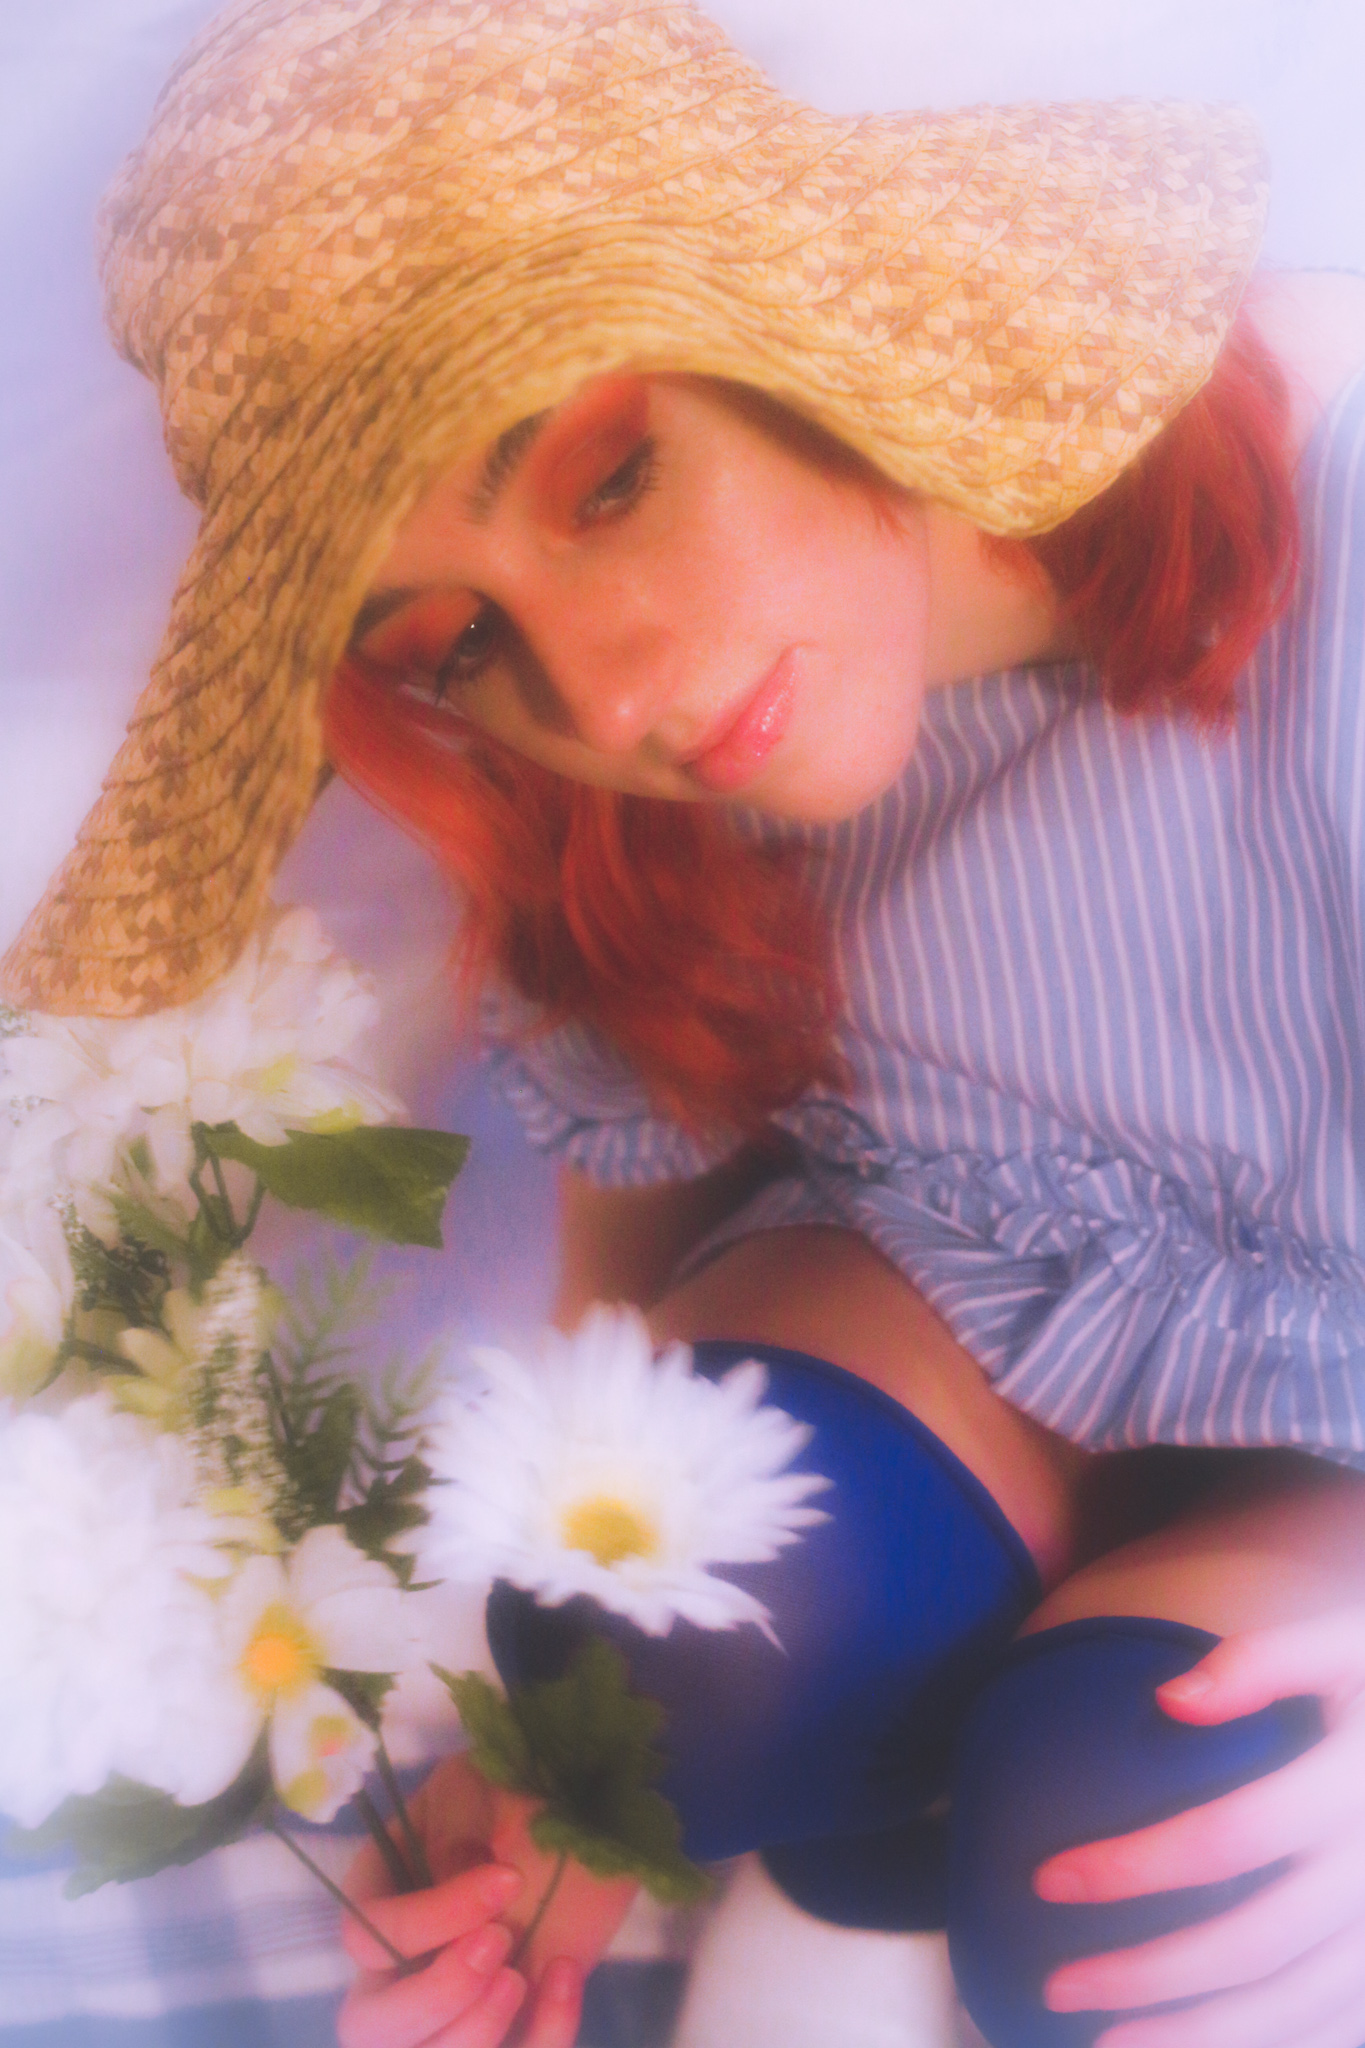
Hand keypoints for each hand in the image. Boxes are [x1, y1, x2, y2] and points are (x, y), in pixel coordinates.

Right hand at [338, 1751, 637, 2047]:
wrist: (582, 1826)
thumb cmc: (516, 1796)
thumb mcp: (478, 1785)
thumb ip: (454, 1823)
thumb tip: (449, 1876)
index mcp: (379, 1899)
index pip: (366, 1936)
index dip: (427, 1921)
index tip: (505, 1880)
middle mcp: (398, 1967)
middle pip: (368, 2025)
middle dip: (435, 1994)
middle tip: (500, 1941)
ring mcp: (448, 2008)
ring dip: (474, 2030)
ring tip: (521, 1975)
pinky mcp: (505, 2027)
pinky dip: (542, 2036)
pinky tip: (566, 1977)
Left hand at [1032, 1607, 1364, 2047]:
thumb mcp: (1347, 1646)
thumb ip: (1264, 1660)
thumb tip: (1169, 1697)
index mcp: (1352, 1787)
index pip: (1227, 1839)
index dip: (1135, 1865)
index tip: (1046, 1880)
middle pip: (1253, 1943)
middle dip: (1148, 1973)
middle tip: (1054, 1986)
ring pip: (1294, 2008)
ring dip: (1197, 2039)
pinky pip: (1336, 2030)